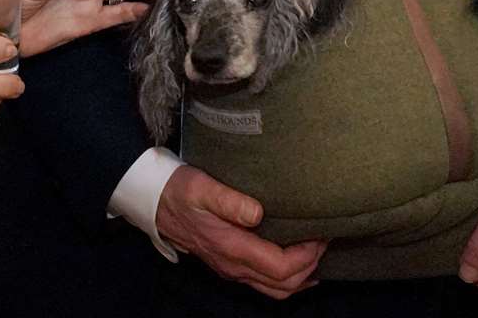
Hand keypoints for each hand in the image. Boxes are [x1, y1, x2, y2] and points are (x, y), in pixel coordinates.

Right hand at [155, 165, 324, 299]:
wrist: (154, 203)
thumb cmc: (179, 191)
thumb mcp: (201, 187)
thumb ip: (230, 200)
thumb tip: (259, 213)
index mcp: (231, 248)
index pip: (281, 267)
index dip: (306, 255)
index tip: (318, 233)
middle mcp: (233, 266)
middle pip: (284, 285)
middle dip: (310, 265)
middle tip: (323, 239)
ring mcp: (231, 269)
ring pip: (276, 290)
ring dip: (301, 276)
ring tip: (315, 252)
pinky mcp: (229, 266)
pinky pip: (265, 284)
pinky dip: (287, 278)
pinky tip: (296, 263)